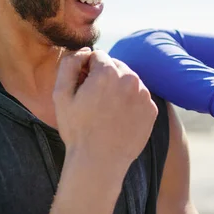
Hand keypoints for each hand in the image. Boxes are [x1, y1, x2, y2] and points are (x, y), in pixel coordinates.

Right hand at [53, 49, 158, 166]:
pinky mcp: (152, 109)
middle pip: (116, 66)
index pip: (98, 56)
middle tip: (94, 102)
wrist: (99, 162)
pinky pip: (139, 97)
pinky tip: (119, 119)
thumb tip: (84, 51)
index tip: (83, 88)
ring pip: (129, 81)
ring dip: (119, 89)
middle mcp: (130, 79)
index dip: (87, 70)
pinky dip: (131, 103)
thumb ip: (69, 64)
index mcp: (108, 72)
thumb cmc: (77, 129)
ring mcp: (144, 94)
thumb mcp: (61, 94)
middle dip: (105, 77)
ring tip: (107, 112)